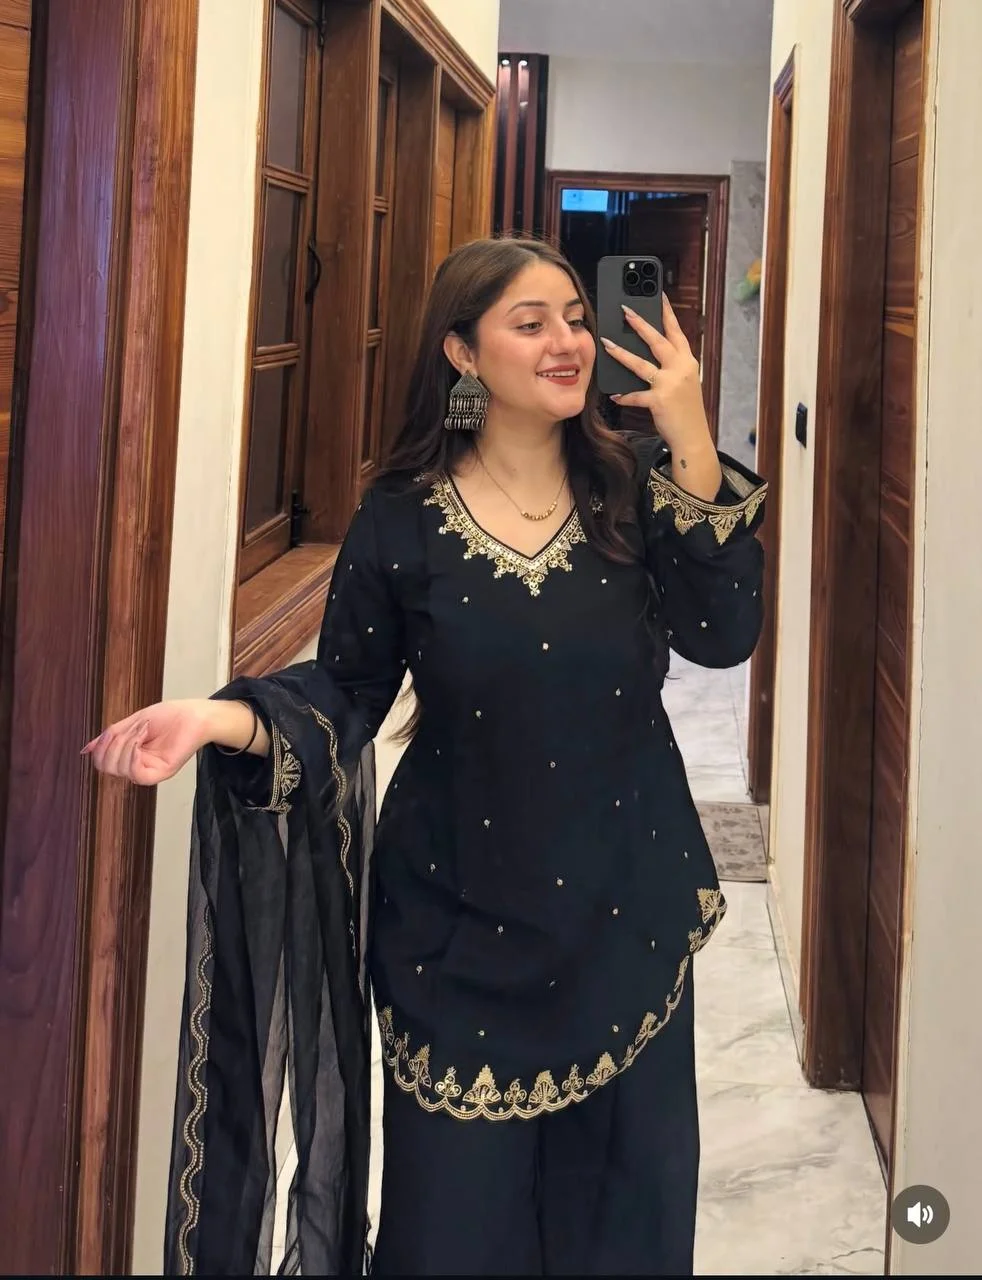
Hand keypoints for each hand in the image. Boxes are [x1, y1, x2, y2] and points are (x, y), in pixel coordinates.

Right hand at [82, 698, 214, 785]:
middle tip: (129, 729)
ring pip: (119, 770)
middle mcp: (137, 766)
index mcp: (128, 755)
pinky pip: (136, 774)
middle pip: (106, 767)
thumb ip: (110, 736)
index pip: (101, 762)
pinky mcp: (161, 773)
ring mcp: (149, 771)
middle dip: (111, 744)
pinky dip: (132, 756)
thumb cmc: (169, 716)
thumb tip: (86, 749)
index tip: (112, 731)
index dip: (100, 747)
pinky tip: (139, 742)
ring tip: (141, 730)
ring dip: (124, 744)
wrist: (194, 714)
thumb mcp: (131, 723)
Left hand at [600, 295, 713, 455]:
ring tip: (606, 343)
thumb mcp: (684, 382)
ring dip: (621, 353)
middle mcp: (680, 369)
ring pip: (641, 364)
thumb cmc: (686, 410)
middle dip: (640, 323)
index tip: (658, 295)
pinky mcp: (659, 401)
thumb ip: (671, 366)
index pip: (676, 332)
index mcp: (687, 361)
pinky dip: (624, 395)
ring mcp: (670, 384)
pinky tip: (614, 395)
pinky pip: (635, 395)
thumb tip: (647, 353)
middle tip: (624, 309)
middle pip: (658, 341)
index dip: (667, 313)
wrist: (693, 437)